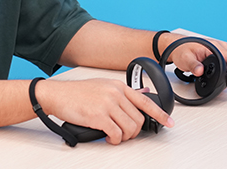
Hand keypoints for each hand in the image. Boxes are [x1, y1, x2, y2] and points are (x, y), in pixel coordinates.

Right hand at [34, 77, 174, 144]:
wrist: (57, 94)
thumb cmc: (77, 93)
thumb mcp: (103, 86)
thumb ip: (122, 92)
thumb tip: (142, 93)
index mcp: (118, 86)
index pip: (145, 101)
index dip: (160, 114)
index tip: (169, 122)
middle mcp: (115, 94)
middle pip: (138, 119)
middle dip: (134, 131)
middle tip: (126, 134)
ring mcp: (107, 104)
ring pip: (130, 128)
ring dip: (124, 137)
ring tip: (115, 136)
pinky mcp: (98, 116)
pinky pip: (117, 134)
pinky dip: (115, 140)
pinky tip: (108, 137)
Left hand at [167, 35, 226, 87]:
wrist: (175, 46)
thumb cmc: (180, 49)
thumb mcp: (185, 59)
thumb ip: (193, 65)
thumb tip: (200, 70)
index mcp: (213, 46)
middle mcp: (218, 46)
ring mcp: (219, 49)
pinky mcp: (217, 54)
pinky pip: (226, 62)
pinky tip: (223, 75)